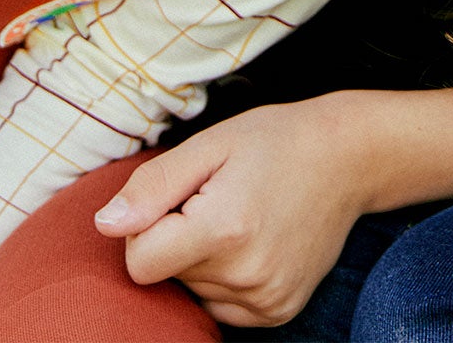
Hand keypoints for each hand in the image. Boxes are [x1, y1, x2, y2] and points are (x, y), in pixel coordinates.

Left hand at [94, 98, 368, 328]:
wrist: (347, 157)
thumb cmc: (274, 141)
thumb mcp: (210, 144)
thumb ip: (152, 186)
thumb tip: (104, 225)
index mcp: (224, 229)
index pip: (138, 262)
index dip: (146, 226)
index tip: (179, 197)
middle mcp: (246, 274)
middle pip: (169, 276)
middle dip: (178, 238)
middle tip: (219, 198)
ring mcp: (266, 300)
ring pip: (195, 292)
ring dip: (203, 260)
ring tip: (241, 216)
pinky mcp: (279, 312)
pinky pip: (222, 308)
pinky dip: (226, 279)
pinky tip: (253, 242)